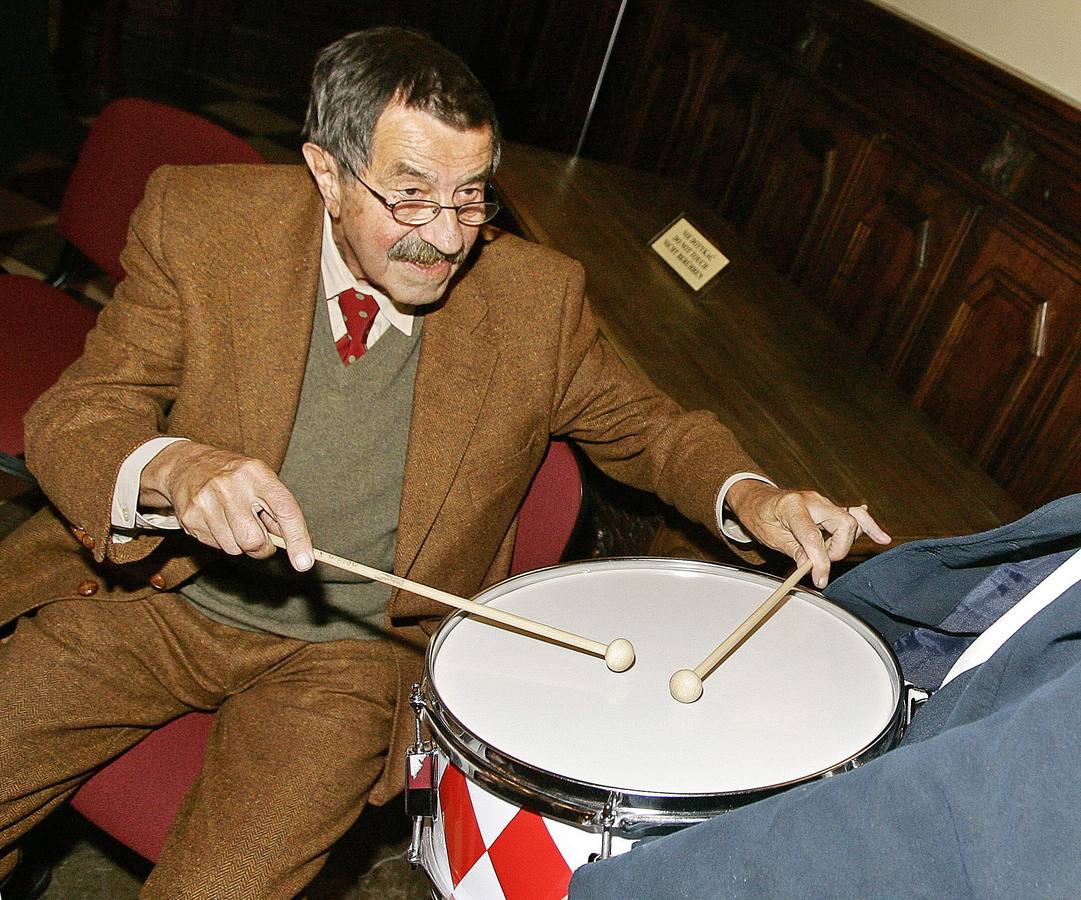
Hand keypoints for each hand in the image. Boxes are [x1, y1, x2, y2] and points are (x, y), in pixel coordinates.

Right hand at [139, 441, 313, 570]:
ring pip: (234, 548)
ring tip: (234, 521)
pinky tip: (217, 520)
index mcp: (257, 474)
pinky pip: (216, 547)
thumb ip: (278, 510)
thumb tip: (294, 545)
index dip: (297, 539)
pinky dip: (222, 540)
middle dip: (261, 547)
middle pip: (254, 540)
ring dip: (240, 543)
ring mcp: (206, 501)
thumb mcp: (262, 480)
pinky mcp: (190, 517)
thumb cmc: (235, 476)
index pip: (285, 510)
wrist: (187, 465)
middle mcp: (231, 486)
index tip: (304, 563)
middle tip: (258, 533)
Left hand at [725, 480, 890, 586]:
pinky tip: (881, 538)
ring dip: (848, 542)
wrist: (756, 497)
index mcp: (793, 505)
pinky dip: (868, 527)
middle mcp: (813, 500)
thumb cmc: (759, 513)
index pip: (813, 536)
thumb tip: (810, 567)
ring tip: (837, 557)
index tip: (820, 579)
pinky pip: (854, 516)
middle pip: (843, 524)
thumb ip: (792, 549)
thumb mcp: (768, 535)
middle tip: (819, 565)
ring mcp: (824, 503)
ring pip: (852, 520)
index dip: (819, 561)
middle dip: (837, 549)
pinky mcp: (830, 509)